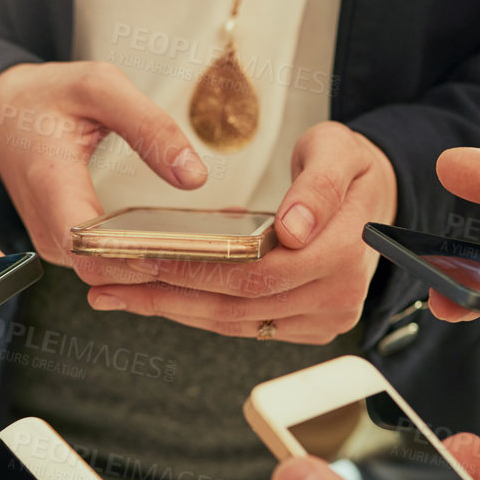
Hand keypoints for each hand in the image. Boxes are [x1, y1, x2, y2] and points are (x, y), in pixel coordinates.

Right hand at [0, 61, 207, 265]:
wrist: (1, 113)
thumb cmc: (48, 97)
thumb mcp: (101, 87)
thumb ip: (150, 127)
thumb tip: (193, 177)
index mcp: (51, 182)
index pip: (88, 249)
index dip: (133, 259)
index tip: (180, 250)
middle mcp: (45, 224)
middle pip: (101, 273)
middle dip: (154, 268)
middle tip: (207, 252)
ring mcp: (50, 241)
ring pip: (103, 278)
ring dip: (147, 268)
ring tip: (193, 249)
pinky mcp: (60, 248)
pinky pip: (100, 268)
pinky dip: (133, 261)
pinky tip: (164, 244)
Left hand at [86, 123, 397, 343]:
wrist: (373, 197)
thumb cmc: (349, 168)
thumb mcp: (337, 152)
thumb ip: (316, 186)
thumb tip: (294, 228)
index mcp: (343, 255)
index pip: (257, 273)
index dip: (197, 270)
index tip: (142, 258)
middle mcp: (335, 298)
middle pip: (236, 305)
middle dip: (165, 294)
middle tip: (106, 281)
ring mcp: (321, 319)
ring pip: (232, 322)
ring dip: (169, 310)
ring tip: (114, 293)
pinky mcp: (304, 328)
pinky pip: (241, 326)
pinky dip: (194, 312)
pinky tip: (153, 299)